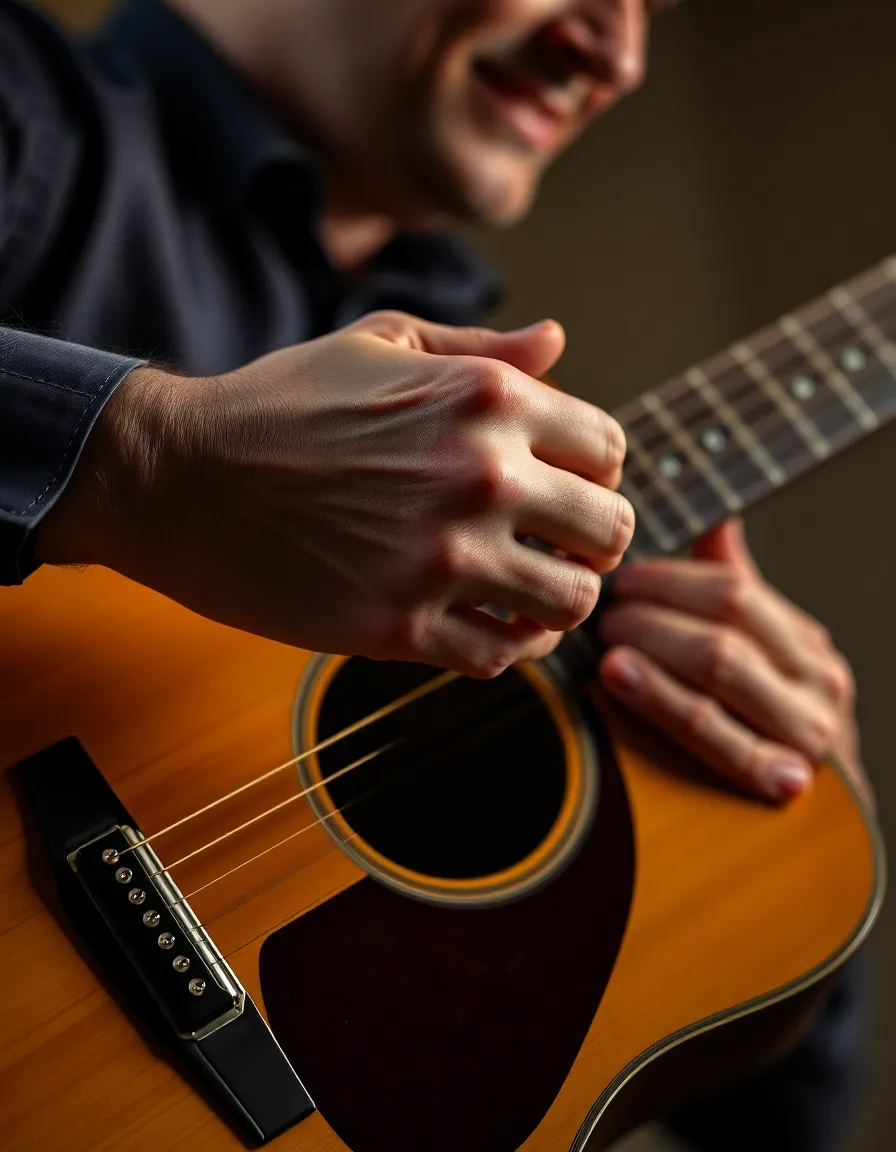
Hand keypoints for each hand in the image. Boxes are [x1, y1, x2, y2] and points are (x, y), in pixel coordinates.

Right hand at [38, 312, 631, 676]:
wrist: (182, 477)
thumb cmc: (280, 403)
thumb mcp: (382, 345)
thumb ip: (482, 349)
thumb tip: (557, 341)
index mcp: (485, 399)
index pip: (609, 449)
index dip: (596, 473)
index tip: (566, 489)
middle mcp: (480, 475)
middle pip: (610, 530)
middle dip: (594, 542)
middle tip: (560, 548)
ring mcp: (443, 558)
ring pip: (572, 604)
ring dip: (560, 602)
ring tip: (530, 593)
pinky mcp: (400, 626)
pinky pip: (504, 656)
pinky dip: (510, 647)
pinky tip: (490, 628)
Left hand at [597, 519, 870, 806]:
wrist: (830, 825)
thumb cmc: (773, 732)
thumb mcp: (768, 664)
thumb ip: (741, 598)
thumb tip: (716, 526)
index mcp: (806, 646)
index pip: (734, 591)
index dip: (668, 581)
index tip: (622, 581)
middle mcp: (817, 683)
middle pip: (723, 627)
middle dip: (651, 617)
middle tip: (603, 617)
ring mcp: (805, 734)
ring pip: (718, 672)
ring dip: (650, 652)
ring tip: (604, 646)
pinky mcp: (783, 781)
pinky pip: (717, 739)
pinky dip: (662, 705)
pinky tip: (618, 681)